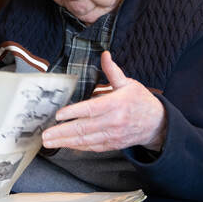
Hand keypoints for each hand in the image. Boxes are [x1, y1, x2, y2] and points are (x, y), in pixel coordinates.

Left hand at [42, 51, 166, 151]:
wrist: (157, 124)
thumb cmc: (141, 101)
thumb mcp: (129, 83)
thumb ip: (113, 71)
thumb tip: (105, 55)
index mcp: (116, 104)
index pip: (91, 109)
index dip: (74, 112)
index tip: (58, 115)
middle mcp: (114, 122)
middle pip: (84, 128)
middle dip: (62, 132)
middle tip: (45, 135)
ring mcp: (112, 135)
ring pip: (85, 140)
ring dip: (65, 141)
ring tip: (49, 141)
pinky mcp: (112, 144)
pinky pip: (92, 147)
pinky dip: (77, 147)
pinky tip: (65, 145)